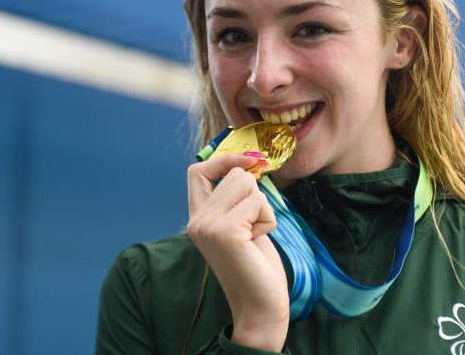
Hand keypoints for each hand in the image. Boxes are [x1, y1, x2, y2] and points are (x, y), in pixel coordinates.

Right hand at [186, 154, 288, 350]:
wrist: (260, 305)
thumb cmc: (257, 265)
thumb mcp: (242, 224)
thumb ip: (236, 199)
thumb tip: (249, 164)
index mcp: (197, 218)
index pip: (197, 171)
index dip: (224, 159)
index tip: (249, 162)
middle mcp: (197, 221)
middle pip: (233, 174)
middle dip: (254, 195)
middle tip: (253, 228)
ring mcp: (207, 225)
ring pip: (246, 184)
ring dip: (262, 208)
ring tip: (254, 236)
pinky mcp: (225, 231)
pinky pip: (258, 203)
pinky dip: (268, 220)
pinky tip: (257, 243)